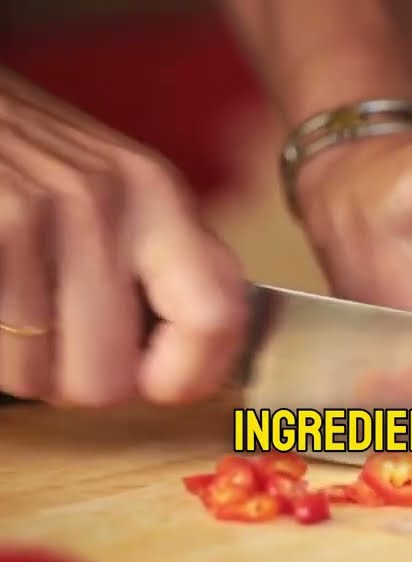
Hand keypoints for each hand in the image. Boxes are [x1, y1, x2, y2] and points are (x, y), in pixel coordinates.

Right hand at [0, 71, 246, 405]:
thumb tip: (199, 362)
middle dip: (80, 383)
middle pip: (113, 378)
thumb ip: (167, 262)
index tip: (161, 384)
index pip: (217, 321)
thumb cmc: (24, 152)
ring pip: (42, 378)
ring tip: (14, 313)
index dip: (188, 377)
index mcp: (159, 196)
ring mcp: (36, 215)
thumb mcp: (116, 185)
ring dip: (24, 366)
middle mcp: (108, 203)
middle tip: (62, 346)